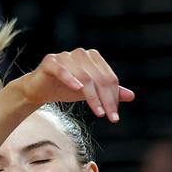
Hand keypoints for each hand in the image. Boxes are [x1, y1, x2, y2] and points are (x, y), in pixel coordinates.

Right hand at [16, 48, 135, 122]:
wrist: (39, 89)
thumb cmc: (65, 88)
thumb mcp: (91, 92)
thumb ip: (110, 92)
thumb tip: (131, 96)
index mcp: (93, 57)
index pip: (109, 78)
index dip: (114, 97)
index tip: (115, 116)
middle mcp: (81, 54)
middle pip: (99, 78)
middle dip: (106, 100)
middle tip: (110, 117)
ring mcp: (65, 56)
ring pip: (84, 77)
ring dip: (92, 96)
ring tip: (98, 112)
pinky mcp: (50, 61)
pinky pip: (62, 69)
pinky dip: (70, 79)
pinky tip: (77, 89)